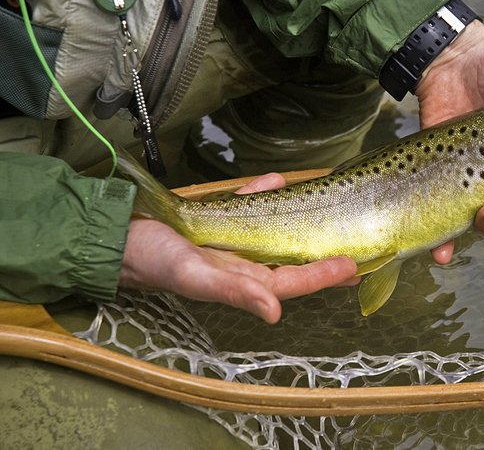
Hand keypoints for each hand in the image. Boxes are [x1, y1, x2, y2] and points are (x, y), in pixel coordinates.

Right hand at [120, 173, 357, 323]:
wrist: (116, 235)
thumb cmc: (152, 260)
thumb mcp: (195, 276)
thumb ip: (236, 292)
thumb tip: (276, 312)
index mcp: (241, 281)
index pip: (292, 282)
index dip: (323, 276)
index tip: (353, 267)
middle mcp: (241, 263)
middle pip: (291, 260)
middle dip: (323, 255)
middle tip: (358, 246)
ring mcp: (230, 239)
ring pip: (274, 231)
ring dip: (300, 222)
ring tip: (330, 213)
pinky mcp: (215, 216)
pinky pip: (246, 204)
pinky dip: (262, 193)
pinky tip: (276, 181)